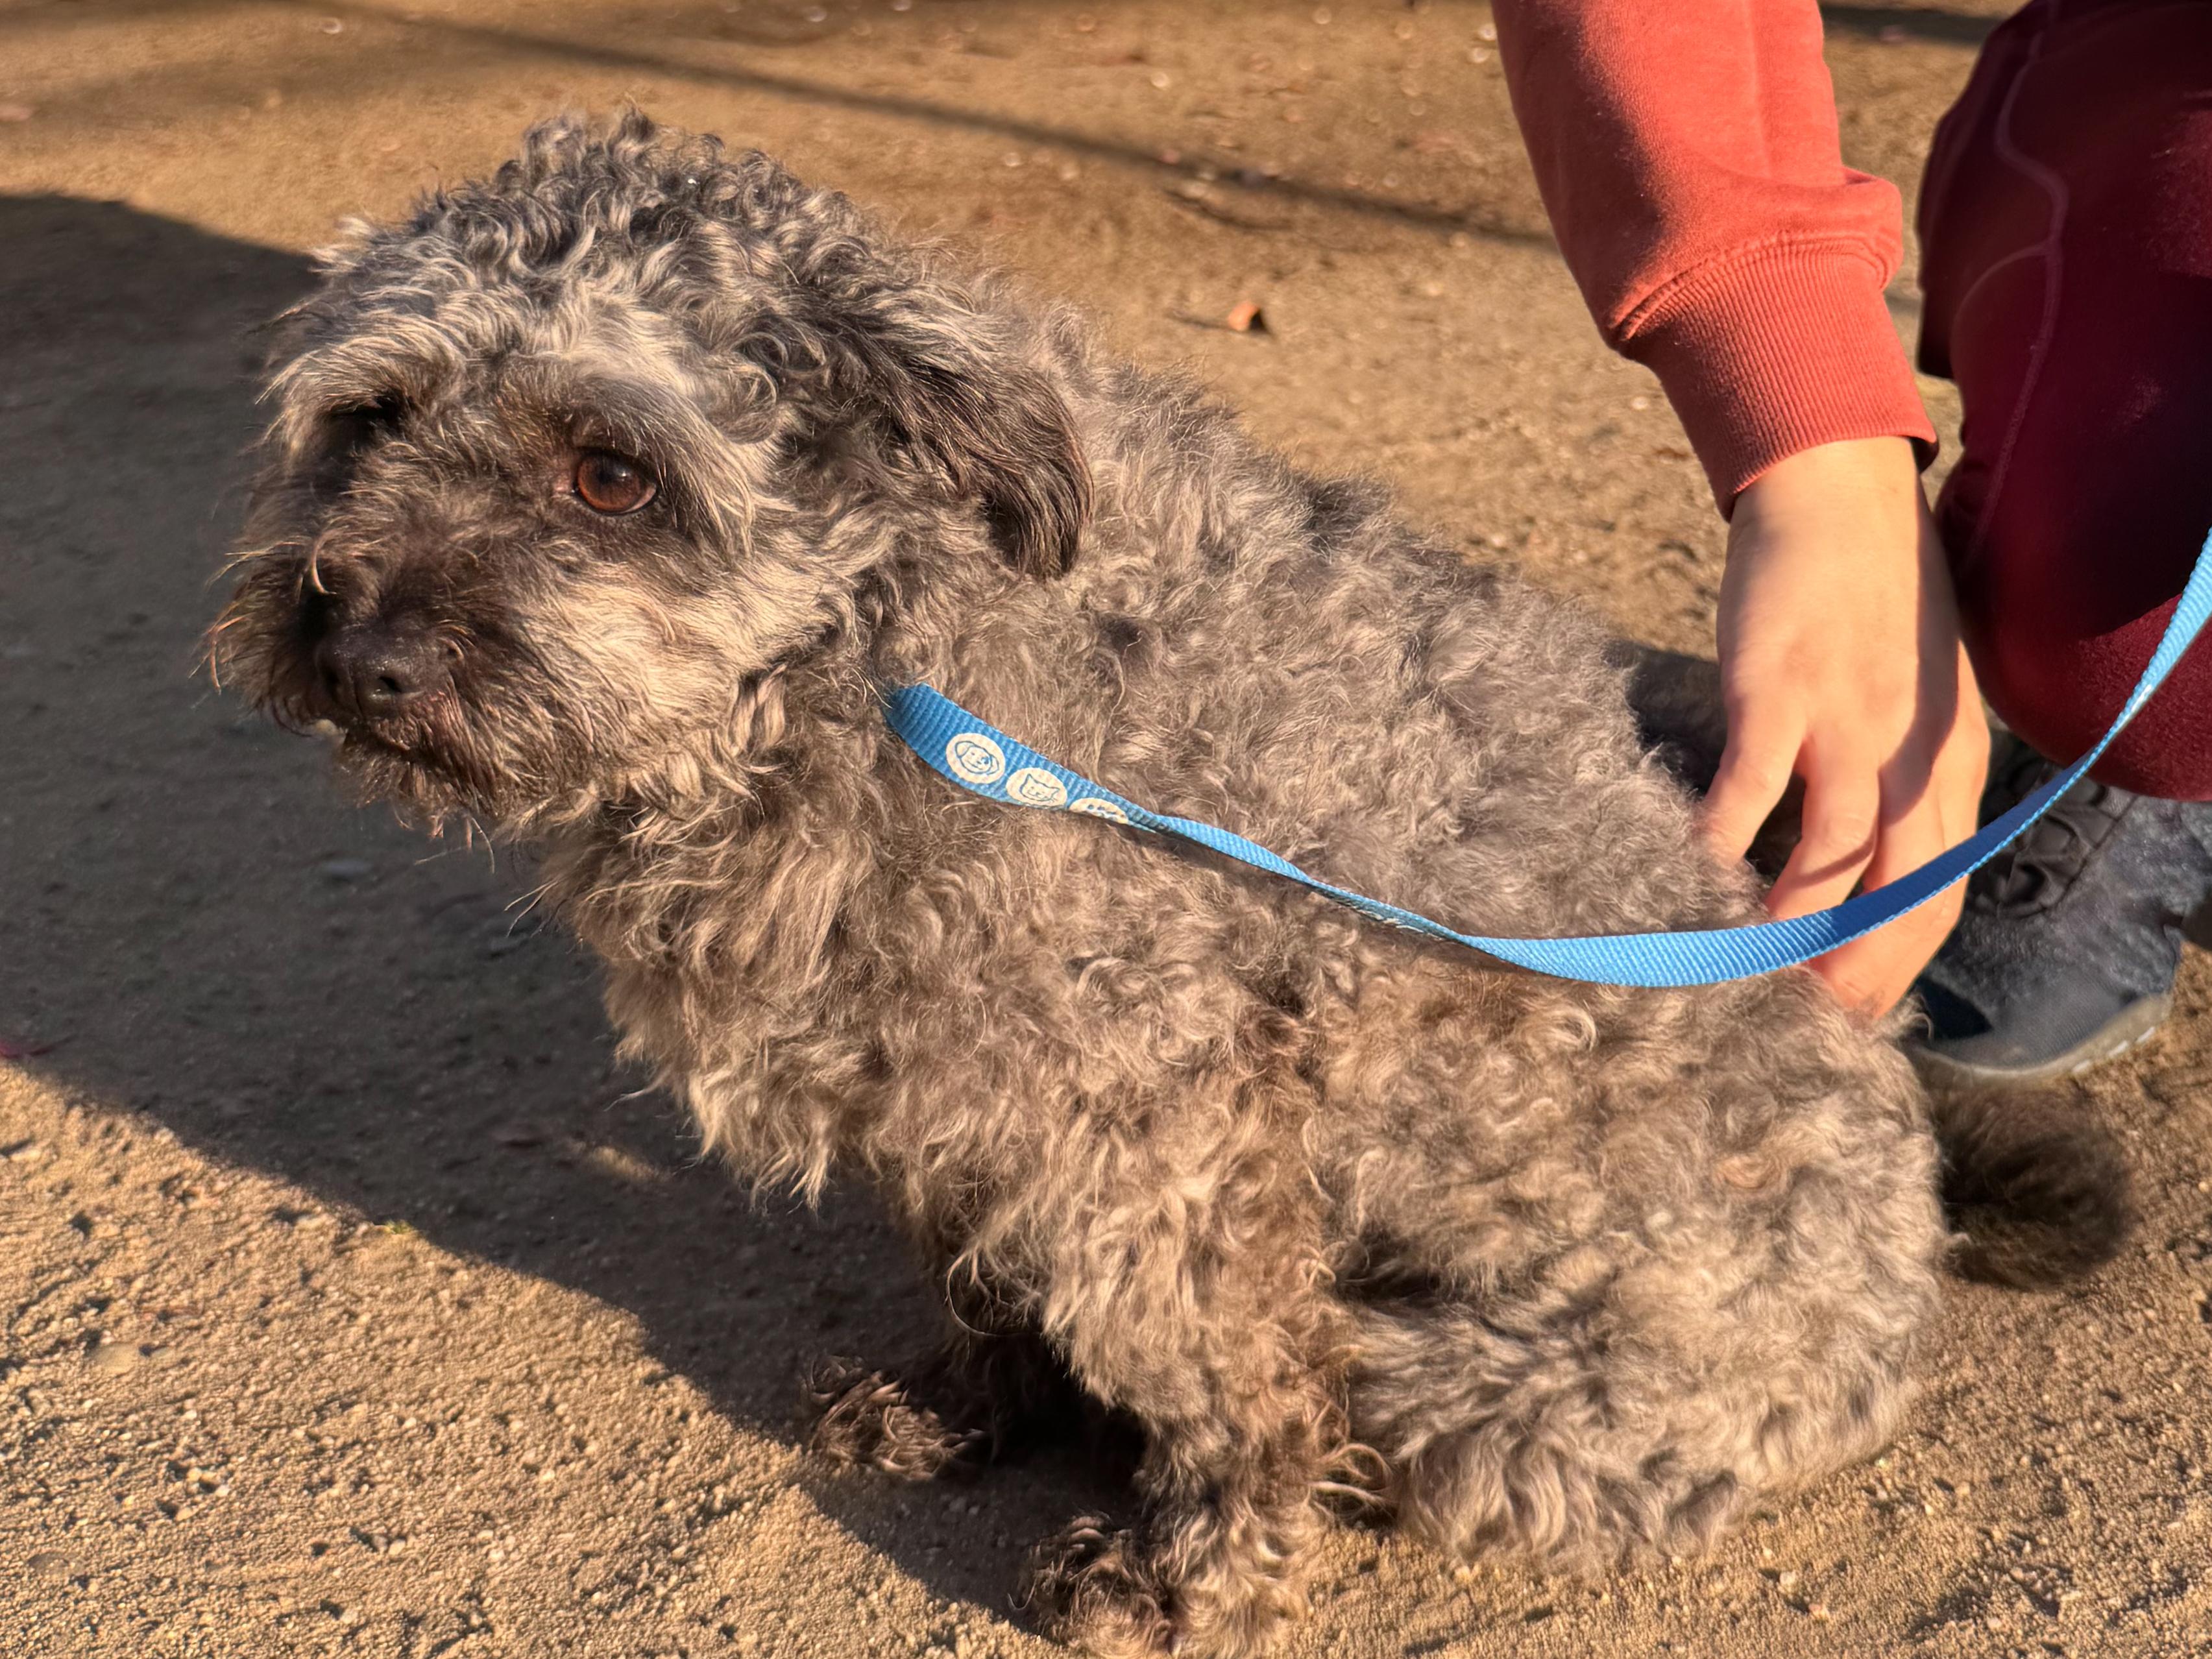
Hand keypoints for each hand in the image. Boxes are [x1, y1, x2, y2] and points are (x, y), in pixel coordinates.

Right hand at [1705, 437, 1989, 1014]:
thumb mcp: (1924, 696)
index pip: (1941, 895)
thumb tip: (1871, 859)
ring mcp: (1848, 726)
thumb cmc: (1876, 595)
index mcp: (1955, 763)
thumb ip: (1910, 776)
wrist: (1839, 495)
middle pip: (1900, 895)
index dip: (1897, 966)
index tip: (1847, 1012)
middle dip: (1852, 973)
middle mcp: (1914, 756)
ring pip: (1835, 858)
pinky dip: (1722, 843)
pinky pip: (1752, 792)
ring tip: (1745, 978)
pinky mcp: (1780, 694)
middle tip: (1798, 1025)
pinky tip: (1692, 878)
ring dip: (1791, 928)